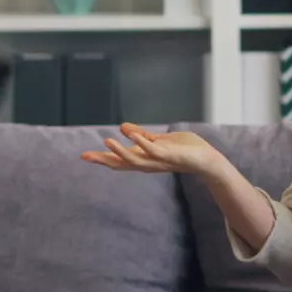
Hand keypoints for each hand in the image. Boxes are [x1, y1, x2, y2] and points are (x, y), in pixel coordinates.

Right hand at [81, 123, 221, 175]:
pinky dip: (143, 144)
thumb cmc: (185, 151)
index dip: (102, 158)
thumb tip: (123, 127)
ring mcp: (158, 161)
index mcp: (144, 159)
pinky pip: (154, 151)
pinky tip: (134, 136)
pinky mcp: (170, 156)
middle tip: (85, 156)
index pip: (119, 160)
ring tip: (107, 141)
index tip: (84, 156)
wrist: (207, 160)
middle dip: (104, 160)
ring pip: (135, 160)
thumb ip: (142, 135)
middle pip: (121, 164)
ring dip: (120, 151)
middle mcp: (148, 163)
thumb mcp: (159, 140)